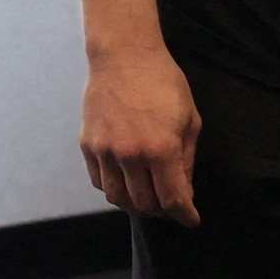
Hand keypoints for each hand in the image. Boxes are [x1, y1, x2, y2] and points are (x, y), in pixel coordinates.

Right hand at [81, 48, 201, 225]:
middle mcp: (130, 156)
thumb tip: (184, 186)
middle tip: (173, 207)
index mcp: (161, 148)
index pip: (172, 198)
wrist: (124, 58)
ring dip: (136, 205)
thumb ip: (186, 157)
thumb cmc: (164, 83)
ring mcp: (105, 152)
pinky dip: (115, 190)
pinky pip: (100, 182)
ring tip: (150, 200)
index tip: (192, 220)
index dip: (184, 214)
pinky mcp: (87, 147)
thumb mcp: (190, 118)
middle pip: (144, 203)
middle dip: (162, 211)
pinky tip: (127, 184)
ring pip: (118, 198)